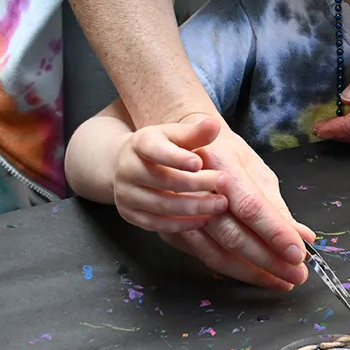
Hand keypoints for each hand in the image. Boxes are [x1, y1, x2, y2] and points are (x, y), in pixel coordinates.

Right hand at [111, 115, 229, 232]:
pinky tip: (203, 220)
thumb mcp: (176, 135)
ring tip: (220, 204)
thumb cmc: (163, 148)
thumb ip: (195, 133)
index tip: (199, 162)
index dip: (176, 158)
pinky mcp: (130, 214)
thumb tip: (214, 125)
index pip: (155, 150)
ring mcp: (126, 194)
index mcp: (140, 144)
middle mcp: (128, 169)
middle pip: (162, 180)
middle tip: (224, 183)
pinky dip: (181, 224)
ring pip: (161, 205)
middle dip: (197, 184)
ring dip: (194, 207)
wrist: (130, 165)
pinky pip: (156, 224)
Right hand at [158, 119, 313, 290]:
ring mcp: (176, 211)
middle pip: (233, 235)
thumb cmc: (226, 155)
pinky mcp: (170, 229)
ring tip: (282, 280)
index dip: (275, 232)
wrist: (183, 148)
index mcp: (221, 165)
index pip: (251, 206)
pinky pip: (205, 256)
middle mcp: (194, 189)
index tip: (299, 253)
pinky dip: (232, 269)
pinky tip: (255, 275)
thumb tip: (303, 236)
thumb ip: (276, 206)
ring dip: (253, 272)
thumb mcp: (255, 170)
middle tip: (298, 274)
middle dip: (269, 260)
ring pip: (217, 253)